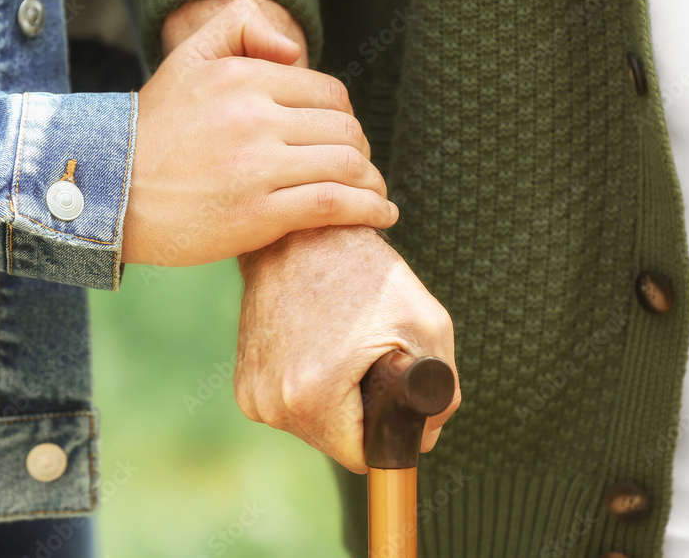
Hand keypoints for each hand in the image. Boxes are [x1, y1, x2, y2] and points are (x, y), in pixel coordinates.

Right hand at [123, 0, 396, 265]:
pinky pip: (334, 205)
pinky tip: (382, 217)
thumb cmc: (150, 132)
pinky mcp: (258, 215)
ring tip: (375, 195)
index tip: (340, 137)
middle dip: (360, 150)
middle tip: (359, 168)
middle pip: (344, 128)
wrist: (108, 193)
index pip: (327, 91)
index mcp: (243, 79)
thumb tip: (295, 49)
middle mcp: (255, 118)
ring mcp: (258, 168)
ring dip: (372, 182)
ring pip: (347, 166)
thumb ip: (237, 26)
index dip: (342, 116)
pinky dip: (369, 210)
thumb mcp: (186, 60)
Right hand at [235, 225, 459, 473]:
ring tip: (343, 346)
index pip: (363, 456)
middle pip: (337, 443)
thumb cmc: (365, 271)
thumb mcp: (426, 323)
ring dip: (335, 399)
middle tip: (371, 359)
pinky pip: (291, 404)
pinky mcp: (244, 380)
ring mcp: (252, 392)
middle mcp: (271, 402)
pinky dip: (310, 385)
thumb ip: (444, 390)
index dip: (390, 434)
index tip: (396, 398)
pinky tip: (319, 345)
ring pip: (313, 425)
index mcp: (311, 396)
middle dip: (362, 412)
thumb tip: (425, 434)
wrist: (300, 232)